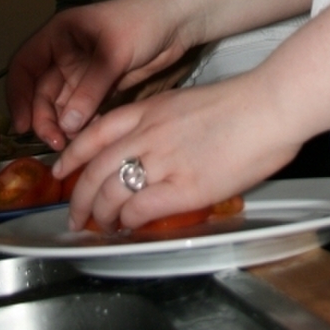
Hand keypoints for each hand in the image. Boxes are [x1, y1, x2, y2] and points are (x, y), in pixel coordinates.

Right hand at [6, 0, 192, 148]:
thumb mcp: (114, 52)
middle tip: (56, 143)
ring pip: (61, 104)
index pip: (24, 66)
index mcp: (59, 35)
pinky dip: (82, 124)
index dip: (17, 95)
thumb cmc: (142, 22)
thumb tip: (66, 125)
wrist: (178, 22)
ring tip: (71, 145)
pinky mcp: (100, 87)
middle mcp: (65, 55)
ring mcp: (82, 72)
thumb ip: (90, 88)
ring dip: (62, 125)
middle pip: (41, 92)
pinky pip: (82, 110)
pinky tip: (89, 136)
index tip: (22, 125)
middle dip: (44, 118)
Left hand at [52, 72, 302, 231]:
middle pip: (95, 168)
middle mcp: (148, 133)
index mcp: (150, 109)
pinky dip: (128, 222)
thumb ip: (165, 122)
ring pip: (110, 192)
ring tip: (102, 227)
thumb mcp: (188, 102)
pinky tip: (130, 227)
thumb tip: (158, 145)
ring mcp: (163, 160)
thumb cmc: (240, 103)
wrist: (268, 106)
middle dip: (78, 196)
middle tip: (75, 214)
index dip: (73, 154)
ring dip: (100, 214)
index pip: (95, 132)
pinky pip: (140, 209)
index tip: (62, 169)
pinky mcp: (183, 187)